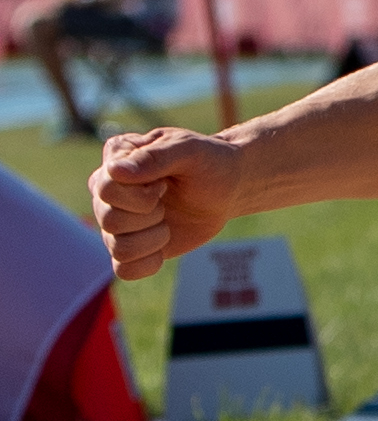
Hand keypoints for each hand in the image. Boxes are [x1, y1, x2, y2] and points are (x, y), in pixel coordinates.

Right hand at [89, 128, 243, 279]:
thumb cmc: (208, 162)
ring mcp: (115, 221)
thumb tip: (115, 171)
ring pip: (117, 248)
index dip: (142, 195)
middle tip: (169, 200)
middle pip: (110, 220)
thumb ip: (155, 157)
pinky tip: (165, 243)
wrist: (228, 188)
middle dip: (152, 215)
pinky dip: (149, 262)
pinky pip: (123, 270)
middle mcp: (106, 191)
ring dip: (155, 237)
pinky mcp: (130, 246)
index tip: (165, 183)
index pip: (106, 189)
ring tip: (168, 219)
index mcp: (115, 159)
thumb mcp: (190, 150)